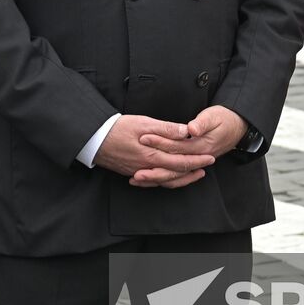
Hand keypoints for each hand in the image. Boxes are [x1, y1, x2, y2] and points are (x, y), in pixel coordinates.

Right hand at [94, 114, 212, 188]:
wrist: (94, 139)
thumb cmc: (118, 128)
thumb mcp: (144, 123)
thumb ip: (167, 129)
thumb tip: (187, 132)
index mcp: (153, 156)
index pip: (181, 161)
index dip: (197, 160)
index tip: (210, 158)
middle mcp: (147, 168)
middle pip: (175, 173)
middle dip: (193, 170)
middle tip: (207, 166)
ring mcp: (139, 172)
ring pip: (165, 180)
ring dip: (181, 178)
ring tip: (194, 174)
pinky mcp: (131, 172)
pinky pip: (152, 182)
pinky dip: (164, 181)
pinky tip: (169, 178)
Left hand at [132, 105, 247, 186]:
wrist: (237, 128)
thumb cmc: (224, 119)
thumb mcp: (214, 116)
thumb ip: (202, 123)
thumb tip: (191, 129)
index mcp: (202, 146)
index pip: (177, 146)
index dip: (160, 143)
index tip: (144, 138)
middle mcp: (198, 157)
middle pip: (173, 166)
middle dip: (153, 169)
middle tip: (135, 171)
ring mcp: (195, 163)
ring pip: (173, 175)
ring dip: (155, 178)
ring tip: (137, 179)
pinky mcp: (192, 164)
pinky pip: (176, 176)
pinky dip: (162, 179)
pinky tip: (148, 180)